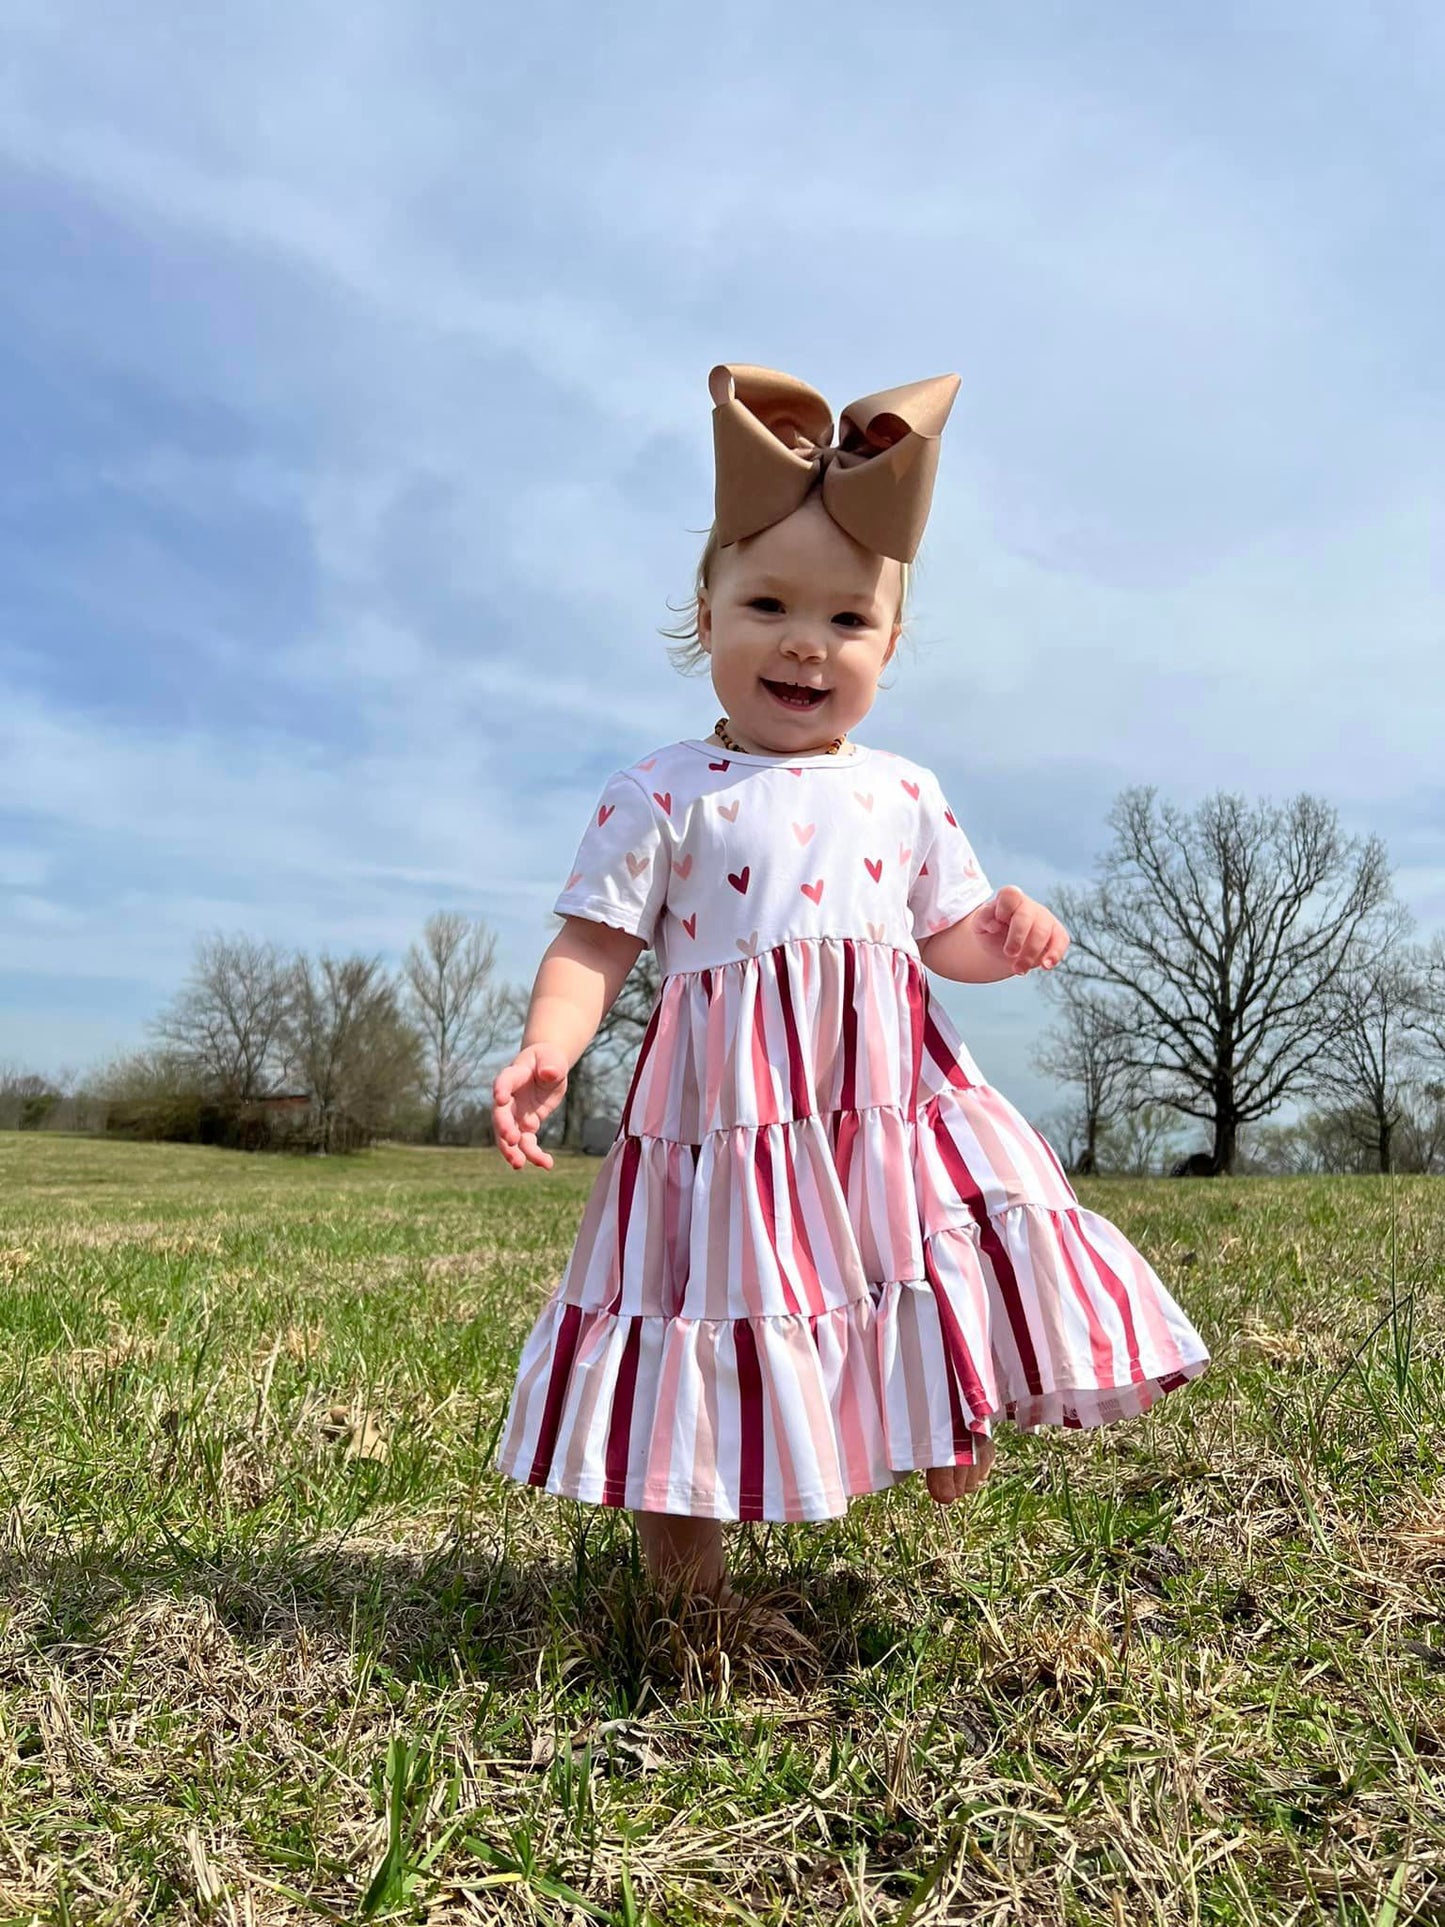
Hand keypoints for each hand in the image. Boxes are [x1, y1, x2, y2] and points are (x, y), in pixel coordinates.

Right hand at [492, 1044, 568, 1169]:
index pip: (505, 1081)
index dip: (501, 1089)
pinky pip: (526, 1143)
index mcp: (514, 1075)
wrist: (546, 1070)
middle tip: (510, 1139)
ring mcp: (515, 1114)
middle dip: (503, 1127)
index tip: (499, 1097)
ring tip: (518, 1164)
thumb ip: (551, 1065)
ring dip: (512, 1150)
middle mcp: (509, 1098)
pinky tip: (546, 1164)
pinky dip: (533, 1155)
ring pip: (509, 1135)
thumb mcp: (552, 1059)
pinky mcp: (525, 1126)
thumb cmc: (547, 1060)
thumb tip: (550, 1072)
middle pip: (501, 1114)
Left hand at [972, 886, 1069, 975]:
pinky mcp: (1057, 934)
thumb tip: (994, 924)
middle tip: (1008, 954)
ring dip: (1030, 953)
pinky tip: (1045, 966)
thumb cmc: (990, 931)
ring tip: (1017, 970)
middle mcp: (1029, 907)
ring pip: (1043, 932)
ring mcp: (1045, 919)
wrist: (1001, 945)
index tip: (994, 927)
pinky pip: (1061, 941)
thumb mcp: (979, 925)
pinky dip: (1055, 954)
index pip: (1010, 895)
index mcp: (1009, 900)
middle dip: (1017, 938)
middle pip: (1026, 917)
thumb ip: (983, 919)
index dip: (1003, 909)